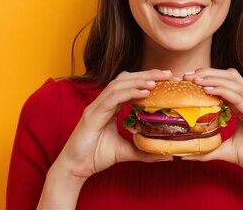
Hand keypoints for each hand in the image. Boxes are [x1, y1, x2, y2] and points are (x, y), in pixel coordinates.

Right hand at [52, 69, 173, 179]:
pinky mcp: (92, 116)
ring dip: (139, 81)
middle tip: (167, 73)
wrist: (74, 169)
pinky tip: (144, 92)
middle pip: (125, 80)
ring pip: (118, 85)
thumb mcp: (126, 152)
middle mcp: (102, 103)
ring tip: (157, 81)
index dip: (147, 80)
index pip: (129, 86)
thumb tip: (168, 154)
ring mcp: (96, 107)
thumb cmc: (95, 157)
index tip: (166, 79)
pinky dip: (128, 93)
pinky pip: (112, 99)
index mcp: (109, 107)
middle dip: (147, 74)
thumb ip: (145, 151)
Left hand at [182, 68, 242, 179]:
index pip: (227, 83)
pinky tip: (209, 90)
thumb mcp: (226, 151)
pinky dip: (225, 92)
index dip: (209, 77)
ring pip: (236, 84)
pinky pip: (241, 100)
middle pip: (231, 77)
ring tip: (196, 79)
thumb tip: (186, 153)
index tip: (189, 78)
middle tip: (189, 75)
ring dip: (215, 79)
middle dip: (210, 73)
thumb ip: (208, 149)